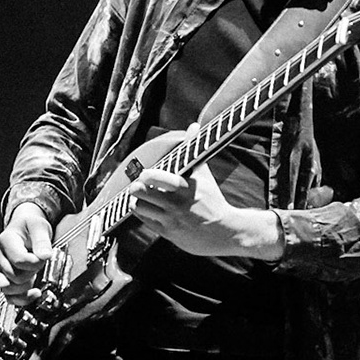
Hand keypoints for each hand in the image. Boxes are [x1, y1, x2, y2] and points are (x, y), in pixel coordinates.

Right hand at [0, 202, 55, 304]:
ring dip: (26, 287)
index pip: (18, 259)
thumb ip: (42, 241)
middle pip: (14, 275)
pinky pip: (9, 297)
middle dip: (32, 272)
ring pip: (8, 289)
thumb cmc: (29, 226)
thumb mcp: (39, 226)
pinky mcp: (5, 280)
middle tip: (40, 263)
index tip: (44, 257)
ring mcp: (0, 270)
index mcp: (5, 241)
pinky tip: (34, 294)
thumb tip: (45, 255)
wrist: (23, 229)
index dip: (35, 263)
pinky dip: (22, 299)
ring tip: (34, 276)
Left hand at [127, 159, 283, 260]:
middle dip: (135, 186)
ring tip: (141, 196)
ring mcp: (170, 220)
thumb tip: (193, 126)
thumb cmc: (213, 200)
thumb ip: (194, 150)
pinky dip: (142, 213)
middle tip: (138, 183)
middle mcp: (175, 204)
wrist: (224, 231)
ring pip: (139, 207)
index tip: (145, 172)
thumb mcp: (204, 175)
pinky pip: (145, 221)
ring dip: (137, 200)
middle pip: (141, 192)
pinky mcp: (167, 233)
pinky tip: (147, 207)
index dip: (145, 174)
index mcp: (184, 187)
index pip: (155, 177)